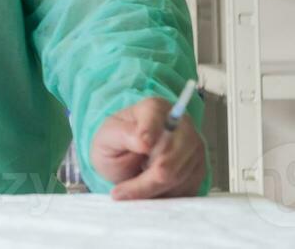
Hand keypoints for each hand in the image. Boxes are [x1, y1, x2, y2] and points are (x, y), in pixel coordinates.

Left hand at [90, 96, 205, 198]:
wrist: (126, 160)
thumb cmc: (116, 144)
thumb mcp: (107, 137)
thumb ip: (122, 135)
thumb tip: (145, 141)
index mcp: (154, 108)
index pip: (156, 117)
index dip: (150, 132)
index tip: (143, 145)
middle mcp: (181, 125)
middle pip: (169, 156)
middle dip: (144, 179)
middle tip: (121, 191)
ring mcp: (194, 149)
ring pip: (177, 178)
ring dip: (151, 190)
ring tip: (132, 186)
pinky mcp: (200, 171)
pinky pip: (185, 191)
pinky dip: (164, 196)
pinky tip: (149, 191)